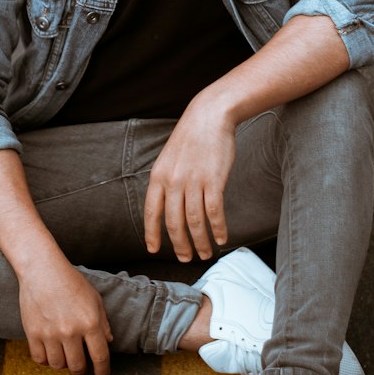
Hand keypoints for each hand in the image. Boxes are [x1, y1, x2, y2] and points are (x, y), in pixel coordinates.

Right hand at [18, 252, 113, 374]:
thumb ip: (103, 322)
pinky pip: (39, 359)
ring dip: (63, 365)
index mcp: (90, 322)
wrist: (42, 270)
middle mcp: (70, 331)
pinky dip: (46, 360)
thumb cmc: (71, 282)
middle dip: (81, 371)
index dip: (103, 371)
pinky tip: (50, 353)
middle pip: (77, 366)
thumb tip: (108, 342)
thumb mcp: (94, 299)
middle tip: (81, 369)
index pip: (100, 356)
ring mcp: (50, 333)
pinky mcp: (33, 333)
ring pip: (58, 365)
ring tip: (65, 357)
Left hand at [143, 97, 235, 260]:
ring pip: (195, 222)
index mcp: (158, 176)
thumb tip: (167, 208)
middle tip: (185, 258)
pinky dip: (218, 228)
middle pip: (174, 222)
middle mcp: (173, 181)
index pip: (151, 212)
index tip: (153, 250)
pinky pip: (214, 212)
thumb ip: (166, 182)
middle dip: (179, 245)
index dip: (152, 233)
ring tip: (205, 254)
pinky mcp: (214, 180)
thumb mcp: (169, 158)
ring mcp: (193, 181)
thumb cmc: (190, 138)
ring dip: (201, 242)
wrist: (209, 116)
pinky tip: (222, 238)